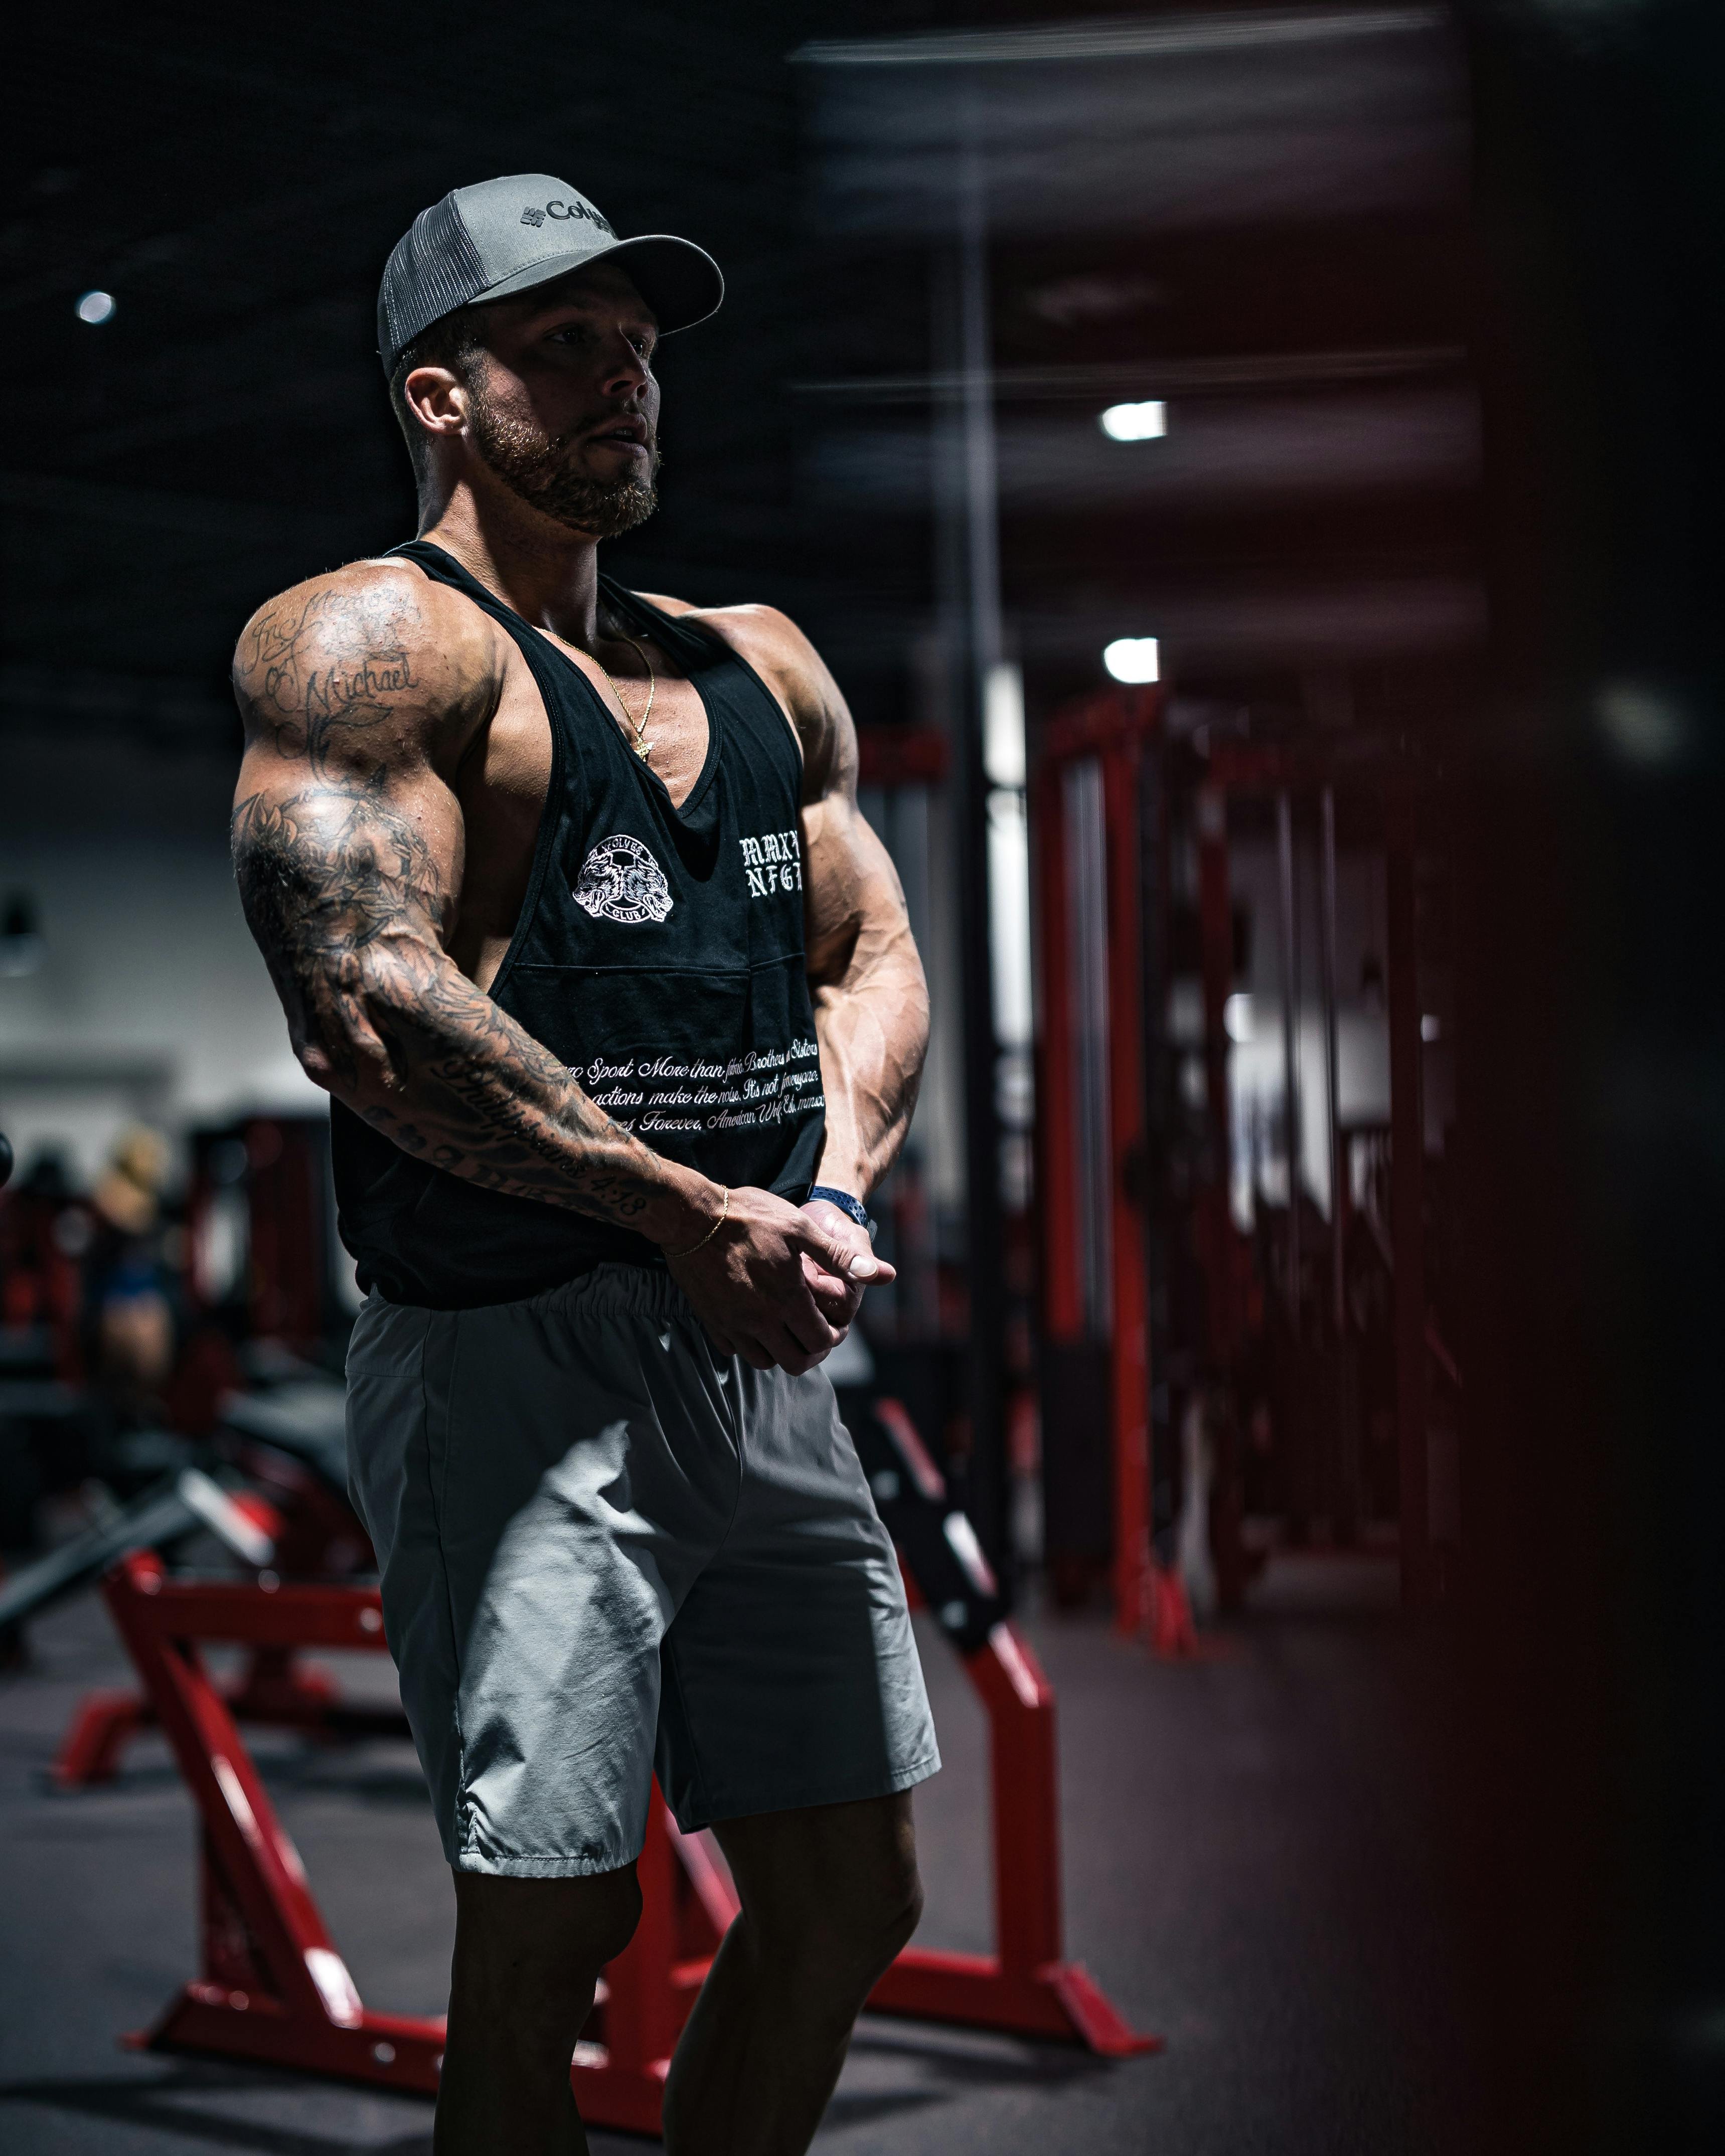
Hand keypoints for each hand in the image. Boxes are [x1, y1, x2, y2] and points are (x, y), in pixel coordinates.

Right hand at [665, 1185, 895, 1374]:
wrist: (691, 1216)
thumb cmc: (750, 1216)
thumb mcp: (801, 1228)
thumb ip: (840, 1257)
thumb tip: (883, 1274)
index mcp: (787, 1300)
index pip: (819, 1342)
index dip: (833, 1338)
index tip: (833, 1324)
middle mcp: (759, 1320)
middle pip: (793, 1362)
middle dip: (809, 1352)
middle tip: (811, 1330)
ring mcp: (731, 1324)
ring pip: (762, 1361)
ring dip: (778, 1350)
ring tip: (784, 1326)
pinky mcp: (710, 1320)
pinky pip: (733, 1349)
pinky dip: (747, 1343)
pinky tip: (753, 1320)